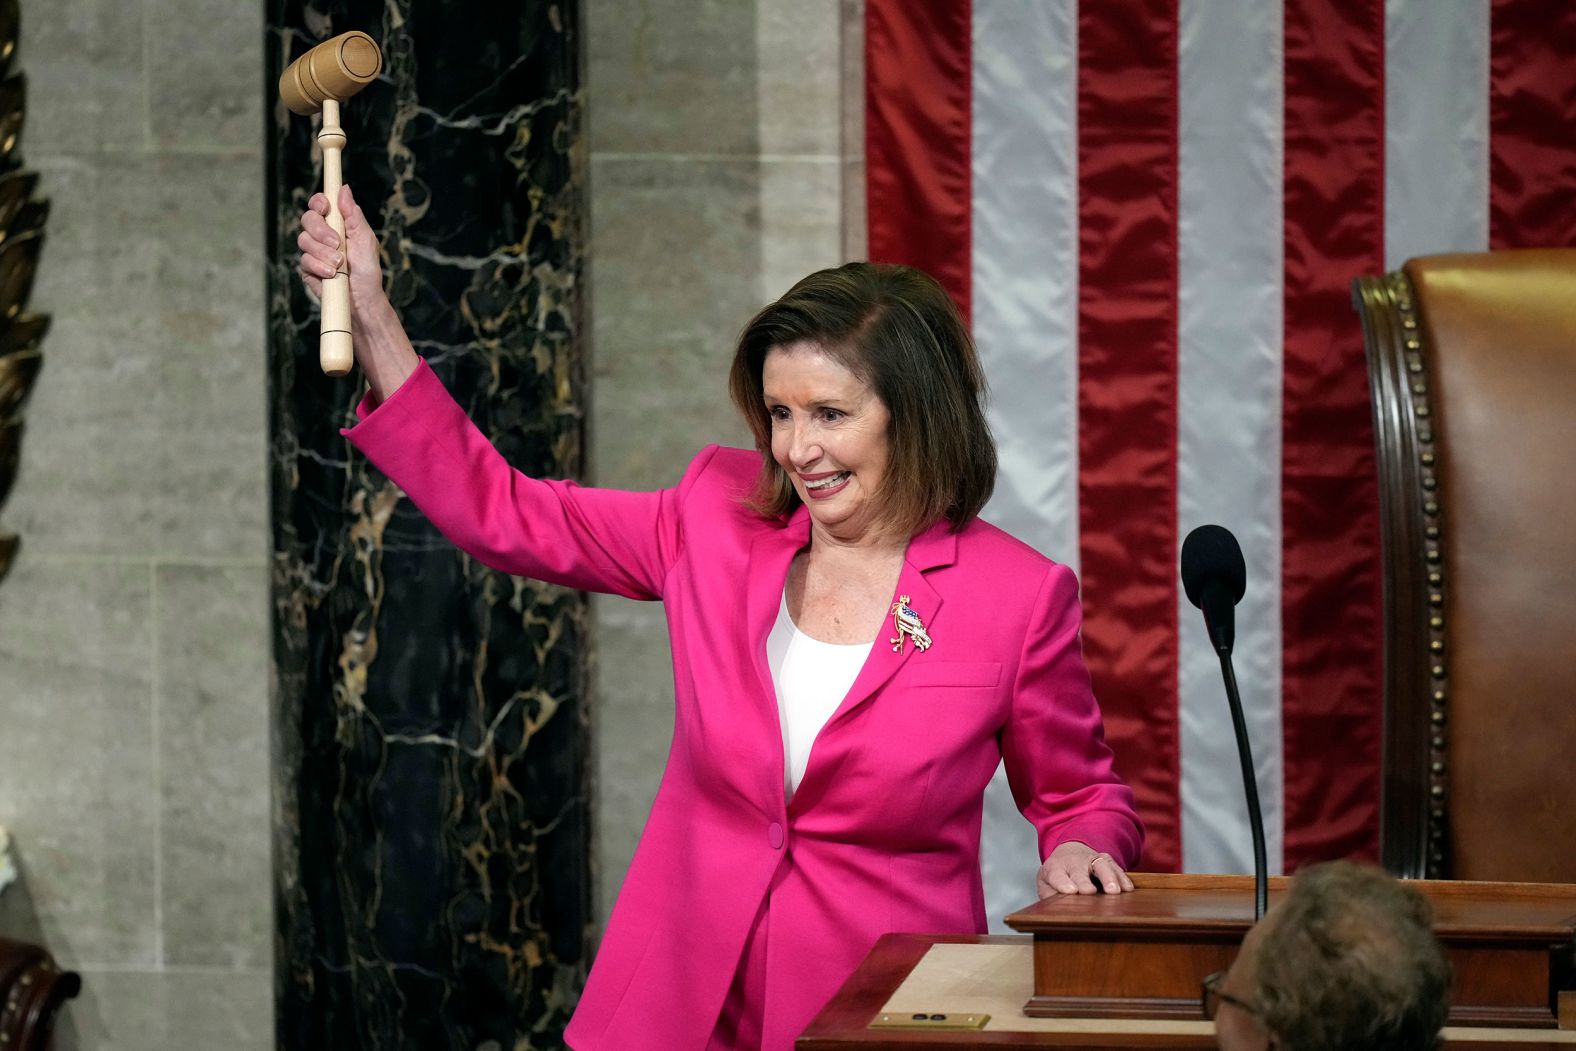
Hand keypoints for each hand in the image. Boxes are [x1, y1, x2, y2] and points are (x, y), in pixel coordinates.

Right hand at [296, 184, 384, 314]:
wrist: (363, 299)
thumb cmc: (367, 269)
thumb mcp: (365, 239)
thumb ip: (353, 215)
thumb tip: (344, 189)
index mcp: (337, 225)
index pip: (319, 205)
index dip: (318, 202)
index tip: (324, 208)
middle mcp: (322, 236)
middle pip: (308, 220)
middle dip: (321, 231)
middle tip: (337, 243)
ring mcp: (313, 252)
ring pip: (304, 241)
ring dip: (323, 253)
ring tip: (340, 264)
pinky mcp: (308, 269)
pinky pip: (304, 261)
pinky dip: (319, 267)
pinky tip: (332, 274)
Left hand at [1037, 840, 1135, 896]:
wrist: (1069, 852)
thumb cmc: (1057, 875)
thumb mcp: (1045, 884)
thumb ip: (1049, 896)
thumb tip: (1054, 910)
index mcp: (1055, 867)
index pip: (1057, 875)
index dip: (1063, 883)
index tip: (1070, 891)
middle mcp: (1074, 862)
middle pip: (1079, 871)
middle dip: (1084, 881)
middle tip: (1089, 892)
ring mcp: (1091, 859)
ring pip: (1101, 865)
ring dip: (1108, 878)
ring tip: (1114, 891)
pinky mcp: (1106, 860)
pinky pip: (1115, 867)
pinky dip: (1122, 877)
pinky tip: (1127, 889)